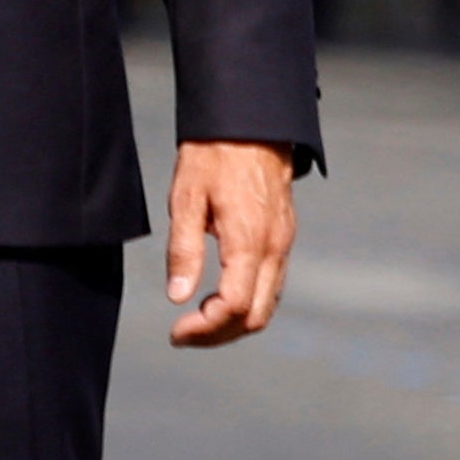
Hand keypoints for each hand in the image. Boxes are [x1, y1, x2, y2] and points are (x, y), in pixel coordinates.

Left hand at [164, 138, 296, 345]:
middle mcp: (275, 248)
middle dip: (219, 334)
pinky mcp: (283, 239)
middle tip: (183, 335)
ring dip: (234, 323)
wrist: (251, 124)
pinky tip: (219, 300)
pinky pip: (271, 286)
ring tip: (196, 324)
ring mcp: (284, 244)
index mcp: (250, 241)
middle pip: (256, 316)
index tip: (176, 332)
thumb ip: (184, 250)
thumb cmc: (213, 156)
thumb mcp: (186, 199)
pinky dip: (247, 304)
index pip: (235, 306)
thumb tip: (177, 296)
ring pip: (268, 305)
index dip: (205, 328)